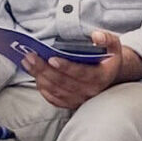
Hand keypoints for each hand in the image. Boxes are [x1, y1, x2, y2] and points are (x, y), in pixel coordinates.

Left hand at [21, 30, 141, 109]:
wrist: (111, 76)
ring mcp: (80, 99)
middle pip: (63, 82)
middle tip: (31, 57)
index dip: (66, 67)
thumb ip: (107, 38)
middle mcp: (90, 91)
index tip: (51, 58)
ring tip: (28, 62)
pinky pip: (54, 99)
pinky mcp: (71, 104)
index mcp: (101, 77)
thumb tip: (95, 36)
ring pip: (56, 90)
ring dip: (40, 77)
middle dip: (44, 69)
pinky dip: (42, 88)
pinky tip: (34, 75)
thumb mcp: (114, 45)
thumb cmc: (109, 58)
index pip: (81, 73)